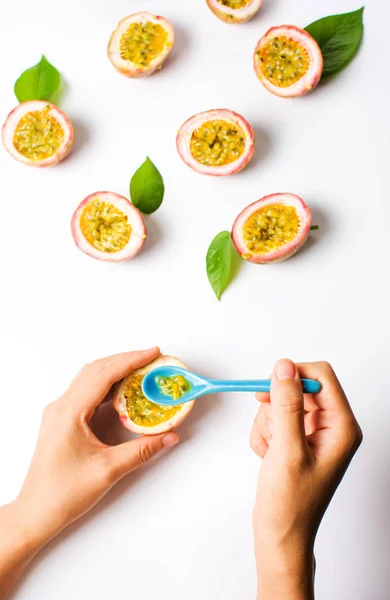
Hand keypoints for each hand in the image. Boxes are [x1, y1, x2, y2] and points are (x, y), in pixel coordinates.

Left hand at [13, 347, 178, 546]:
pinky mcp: (62, 420)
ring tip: (142, 370)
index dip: (131, 360)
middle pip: (96, 370)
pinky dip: (107, 385)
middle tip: (153, 358)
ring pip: (90, 378)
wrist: (36, 512)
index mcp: (69, 413)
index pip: (103, 375)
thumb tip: (169, 436)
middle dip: (126, 360)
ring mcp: (59, 412)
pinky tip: (123, 391)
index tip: (153, 353)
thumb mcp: (108, 470)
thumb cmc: (64, 493)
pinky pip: (86, 392)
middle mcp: (61, 406)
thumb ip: (142, 450)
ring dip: (116, 370)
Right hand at [251, 359, 361, 599]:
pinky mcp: (298, 439)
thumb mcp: (287, 450)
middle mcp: (331, 426)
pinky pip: (275, 419)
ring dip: (268, 423)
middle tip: (271, 430)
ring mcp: (314, 433)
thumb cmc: (290, 503)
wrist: (280, 535)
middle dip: (276, 406)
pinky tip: (267, 457)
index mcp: (342, 426)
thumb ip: (287, 405)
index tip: (270, 389)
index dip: (293, 375)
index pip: (321, 375)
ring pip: (282, 403)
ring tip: (269, 451)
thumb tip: (285, 366)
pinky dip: (265, 434)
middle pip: (299, 387)